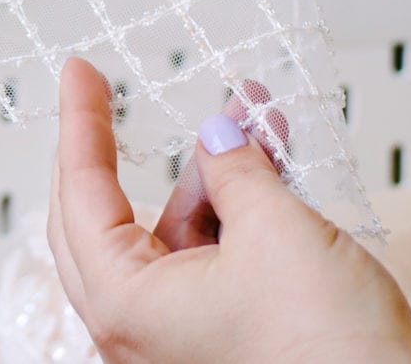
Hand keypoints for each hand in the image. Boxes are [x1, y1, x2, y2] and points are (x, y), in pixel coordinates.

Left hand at [48, 58, 410, 363]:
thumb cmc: (329, 355)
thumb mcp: (276, 230)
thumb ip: (236, 171)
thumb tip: (217, 138)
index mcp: (124, 305)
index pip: (80, 194)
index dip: (81, 124)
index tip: (80, 75)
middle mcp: (137, 332)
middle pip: (104, 218)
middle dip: (130, 150)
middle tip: (114, 96)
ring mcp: (176, 341)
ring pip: (170, 236)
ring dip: (207, 176)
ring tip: (250, 120)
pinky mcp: (219, 344)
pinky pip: (205, 262)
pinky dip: (230, 214)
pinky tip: (267, 170)